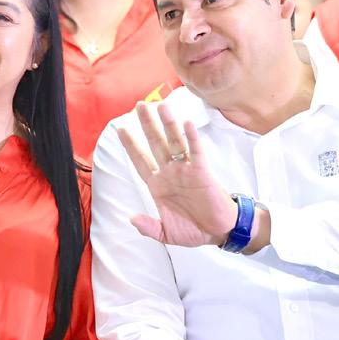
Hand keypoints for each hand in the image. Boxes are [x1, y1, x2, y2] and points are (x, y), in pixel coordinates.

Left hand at [118, 102, 237, 246]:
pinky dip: (192, 138)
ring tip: (161, 106)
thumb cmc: (193, 230)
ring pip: (175, 142)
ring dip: (168, 125)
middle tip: (140, 105)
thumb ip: (149, 227)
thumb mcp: (165, 233)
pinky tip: (186, 124)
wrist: (218, 232)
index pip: (140, 160)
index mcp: (157, 185)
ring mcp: (186, 170)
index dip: (130, 145)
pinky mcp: (202, 172)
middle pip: (155, 144)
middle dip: (146, 125)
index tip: (120, 129)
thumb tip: (132, 218)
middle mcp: (170, 173)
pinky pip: (196, 152)